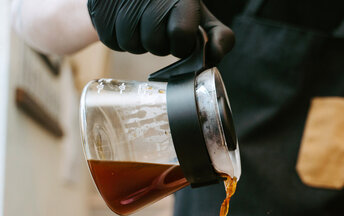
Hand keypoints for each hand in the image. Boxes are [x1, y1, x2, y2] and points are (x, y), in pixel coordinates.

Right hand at [87, 0, 234, 63]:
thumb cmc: (175, 8)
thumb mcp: (202, 18)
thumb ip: (220, 38)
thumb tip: (212, 57)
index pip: (180, 34)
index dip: (181, 44)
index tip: (180, 38)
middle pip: (155, 44)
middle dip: (160, 46)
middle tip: (159, 31)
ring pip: (132, 45)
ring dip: (139, 44)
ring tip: (142, 26)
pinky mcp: (100, 7)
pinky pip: (112, 42)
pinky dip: (120, 41)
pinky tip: (125, 24)